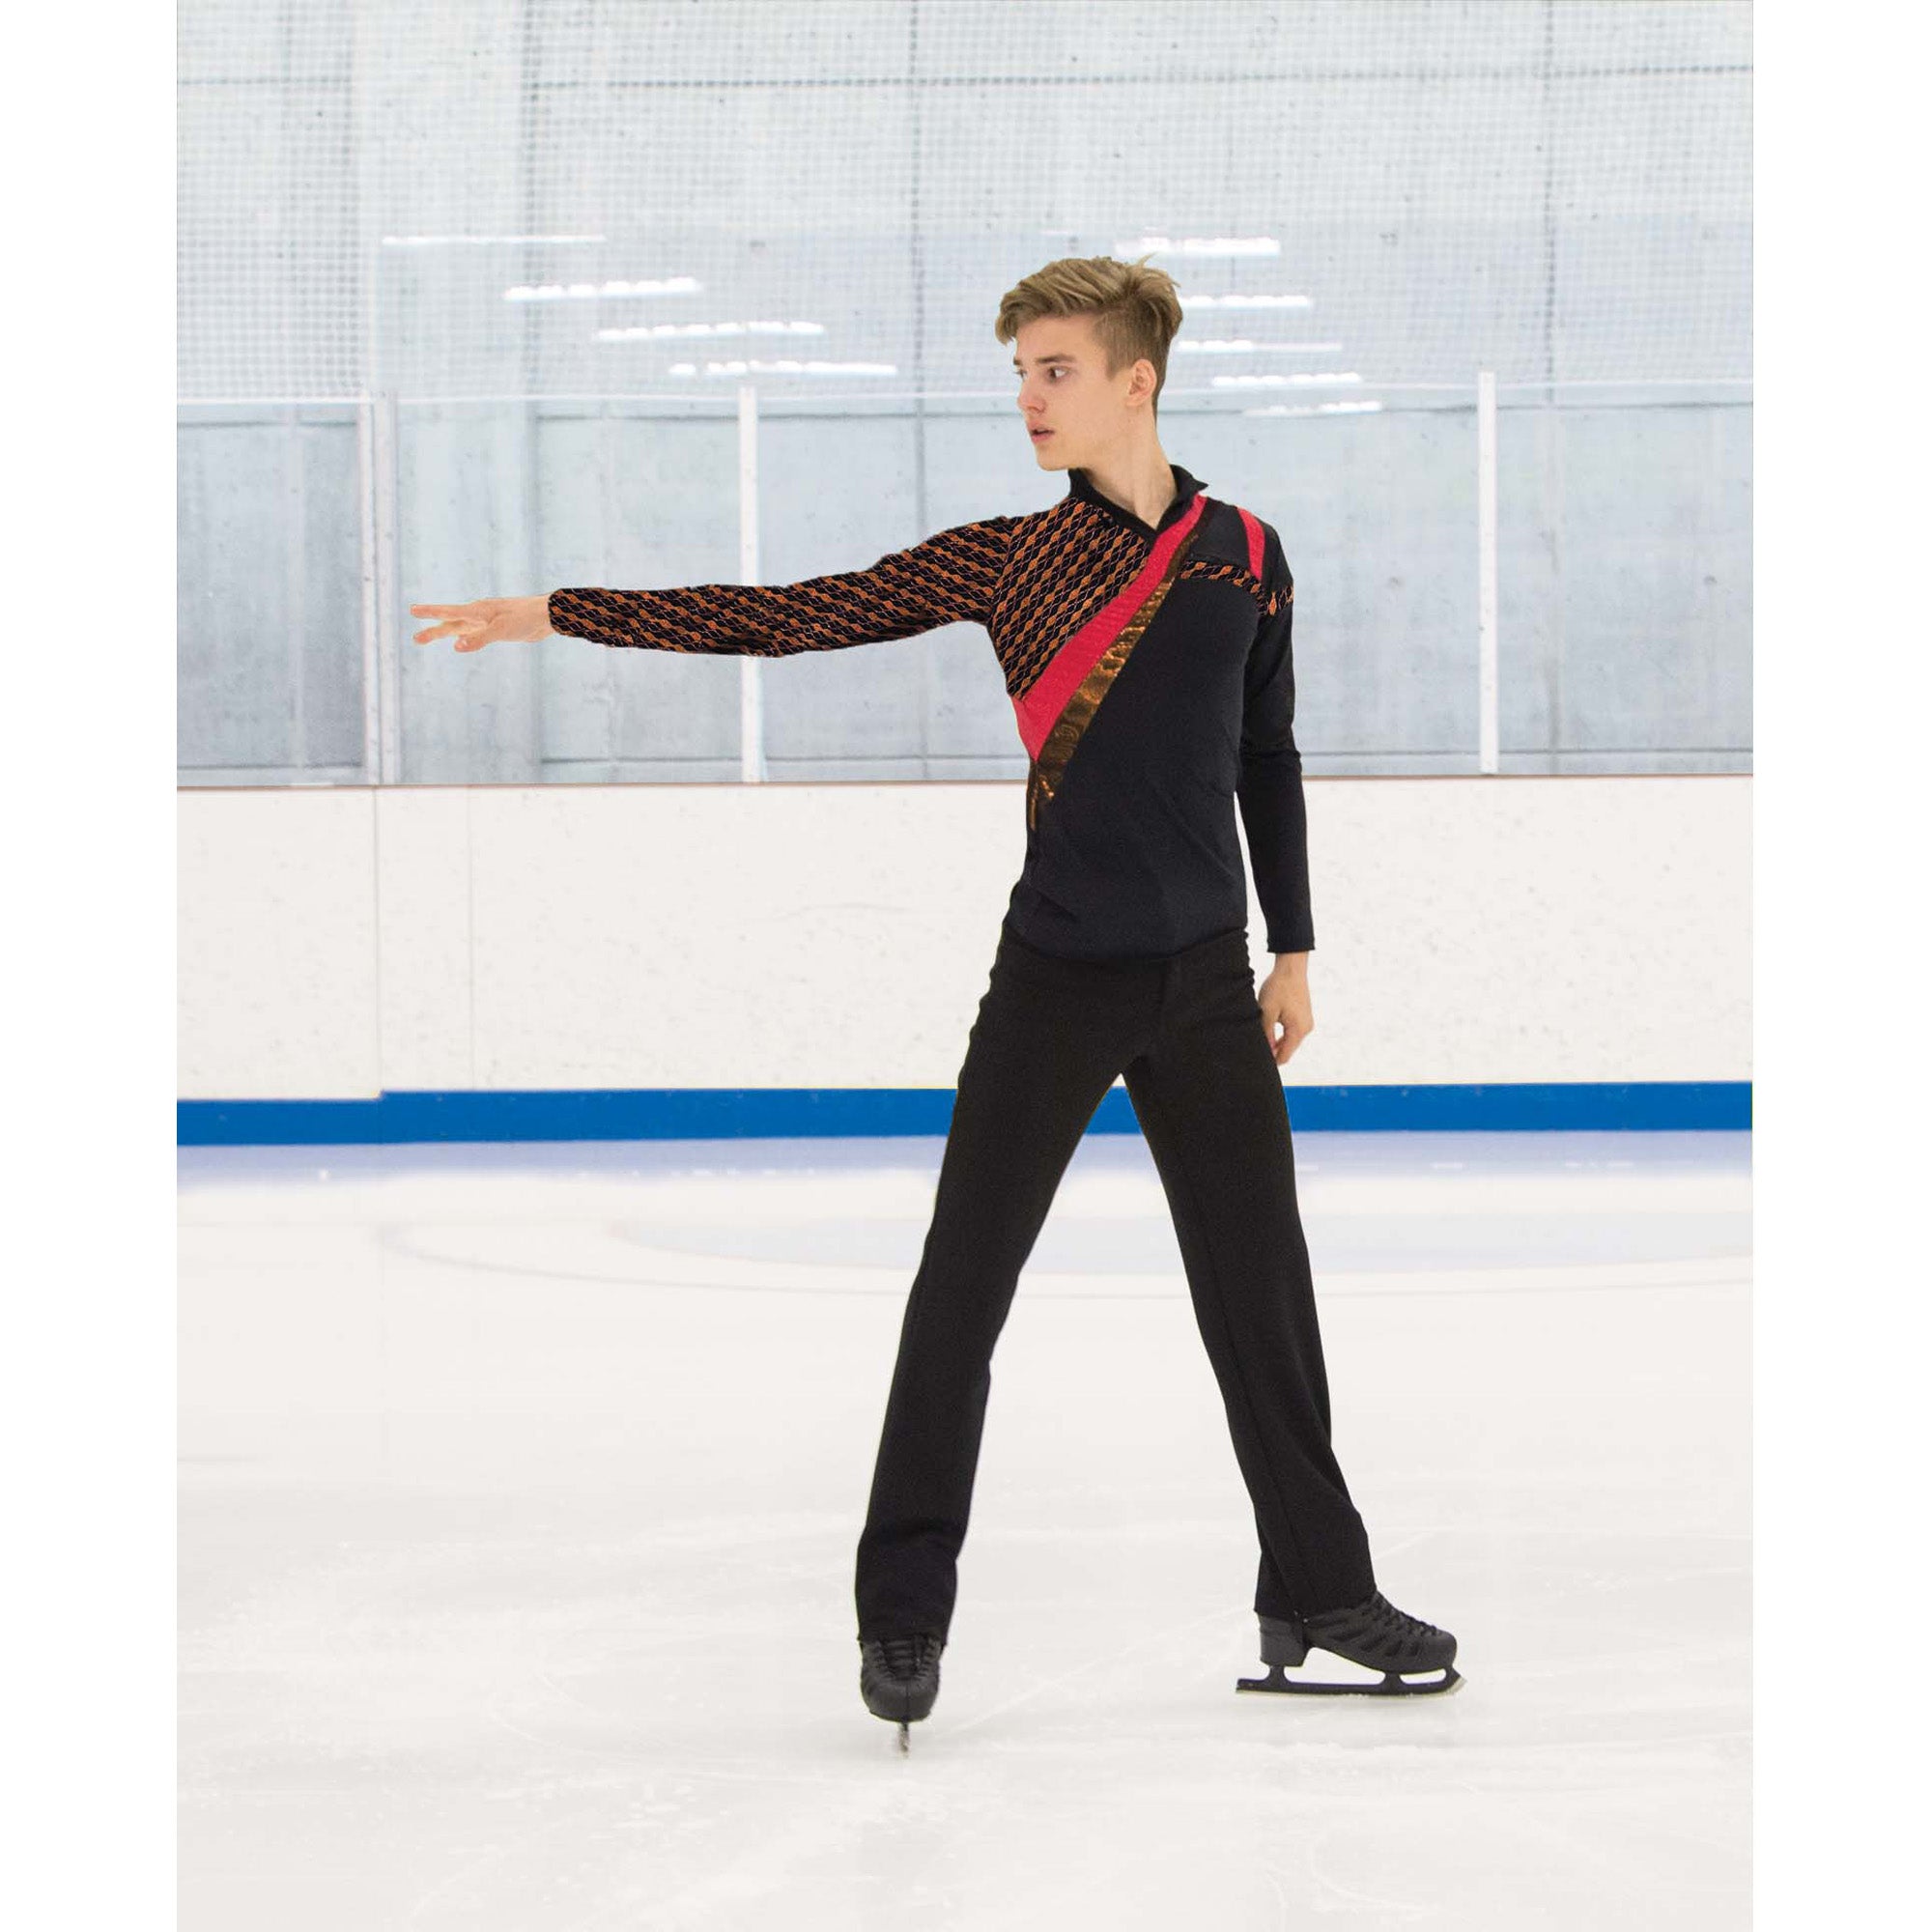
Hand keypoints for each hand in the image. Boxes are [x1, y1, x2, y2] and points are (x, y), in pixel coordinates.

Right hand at [409, 595, 554, 651]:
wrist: (546, 617)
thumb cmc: (524, 619)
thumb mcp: (501, 630)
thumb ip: (479, 639)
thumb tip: (455, 647)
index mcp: (477, 611)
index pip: (448, 611)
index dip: (430, 612)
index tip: (412, 610)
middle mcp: (478, 615)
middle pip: (450, 623)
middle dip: (432, 631)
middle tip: (415, 639)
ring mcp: (486, 622)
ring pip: (459, 629)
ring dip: (443, 634)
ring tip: (425, 638)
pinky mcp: (495, 629)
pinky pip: (472, 634)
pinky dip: (461, 637)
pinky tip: (458, 642)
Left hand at [1258, 958, 1312, 1066]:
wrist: (1291, 969)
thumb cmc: (1278, 988)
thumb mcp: (1267, 1011)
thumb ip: (1266, 1033)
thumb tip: (1266, 1051)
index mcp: (1298, 1030)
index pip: (1284, 1056)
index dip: (1271, 1062)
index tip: (1257, 1060)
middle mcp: (1306, 1029)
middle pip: (1288, 1050)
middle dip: (1273, 1053)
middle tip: (1256, 1050)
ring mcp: (1307, 1023)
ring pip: (1290, 1042)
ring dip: (1277, 1044)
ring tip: (1261, 1040)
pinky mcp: (1304, 1017)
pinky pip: (1293, 1033)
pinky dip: (1282, 1036)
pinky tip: (1270, 1033)